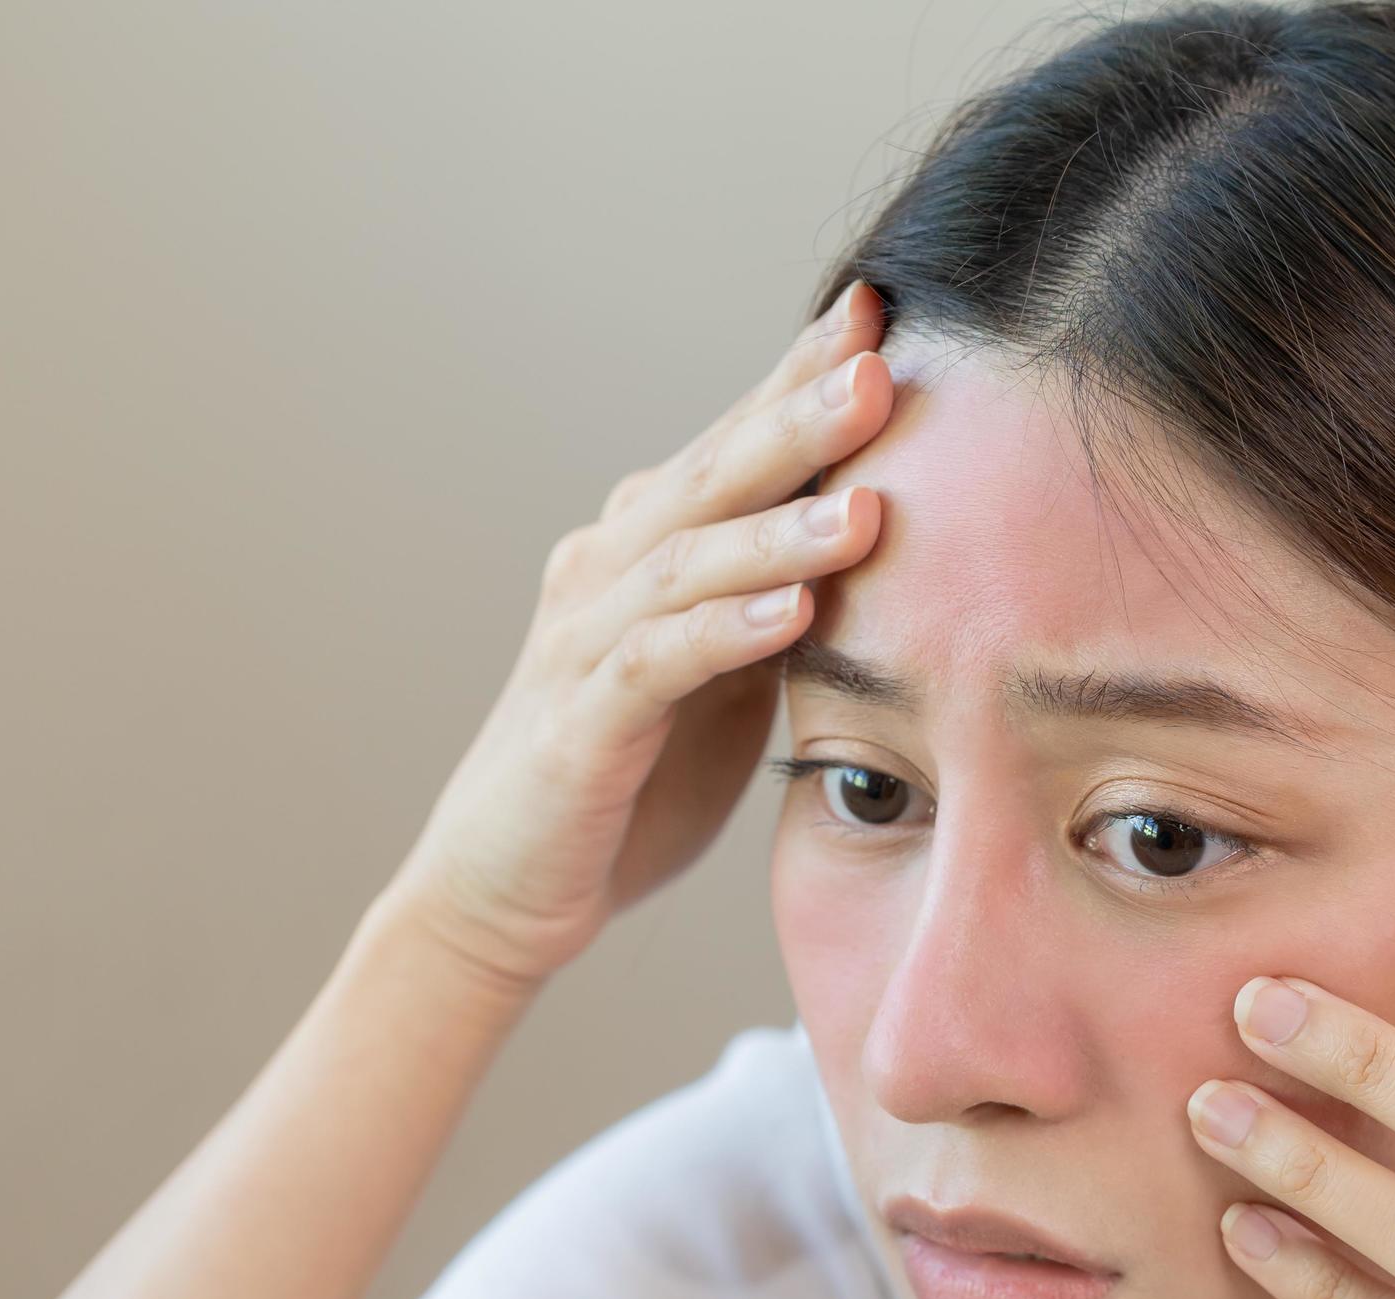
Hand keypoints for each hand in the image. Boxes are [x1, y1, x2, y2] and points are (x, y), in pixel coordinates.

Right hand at [386, 280, 893, 991]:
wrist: (509, 890)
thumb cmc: (632, 782)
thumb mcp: (728, 677)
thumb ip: (782, 600)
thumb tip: (886, 540)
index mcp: (650, 548)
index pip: (738, 444)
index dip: (801, 375)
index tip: (883, 312)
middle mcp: (609, 569)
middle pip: (715, 474)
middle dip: (797, 415)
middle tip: (880, 364)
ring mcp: (586, 640)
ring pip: (690, 561)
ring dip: (780, 530)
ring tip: (869, 505)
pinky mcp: (580, 724)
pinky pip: (659, 662)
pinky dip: (727, 633)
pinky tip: (795, 615)